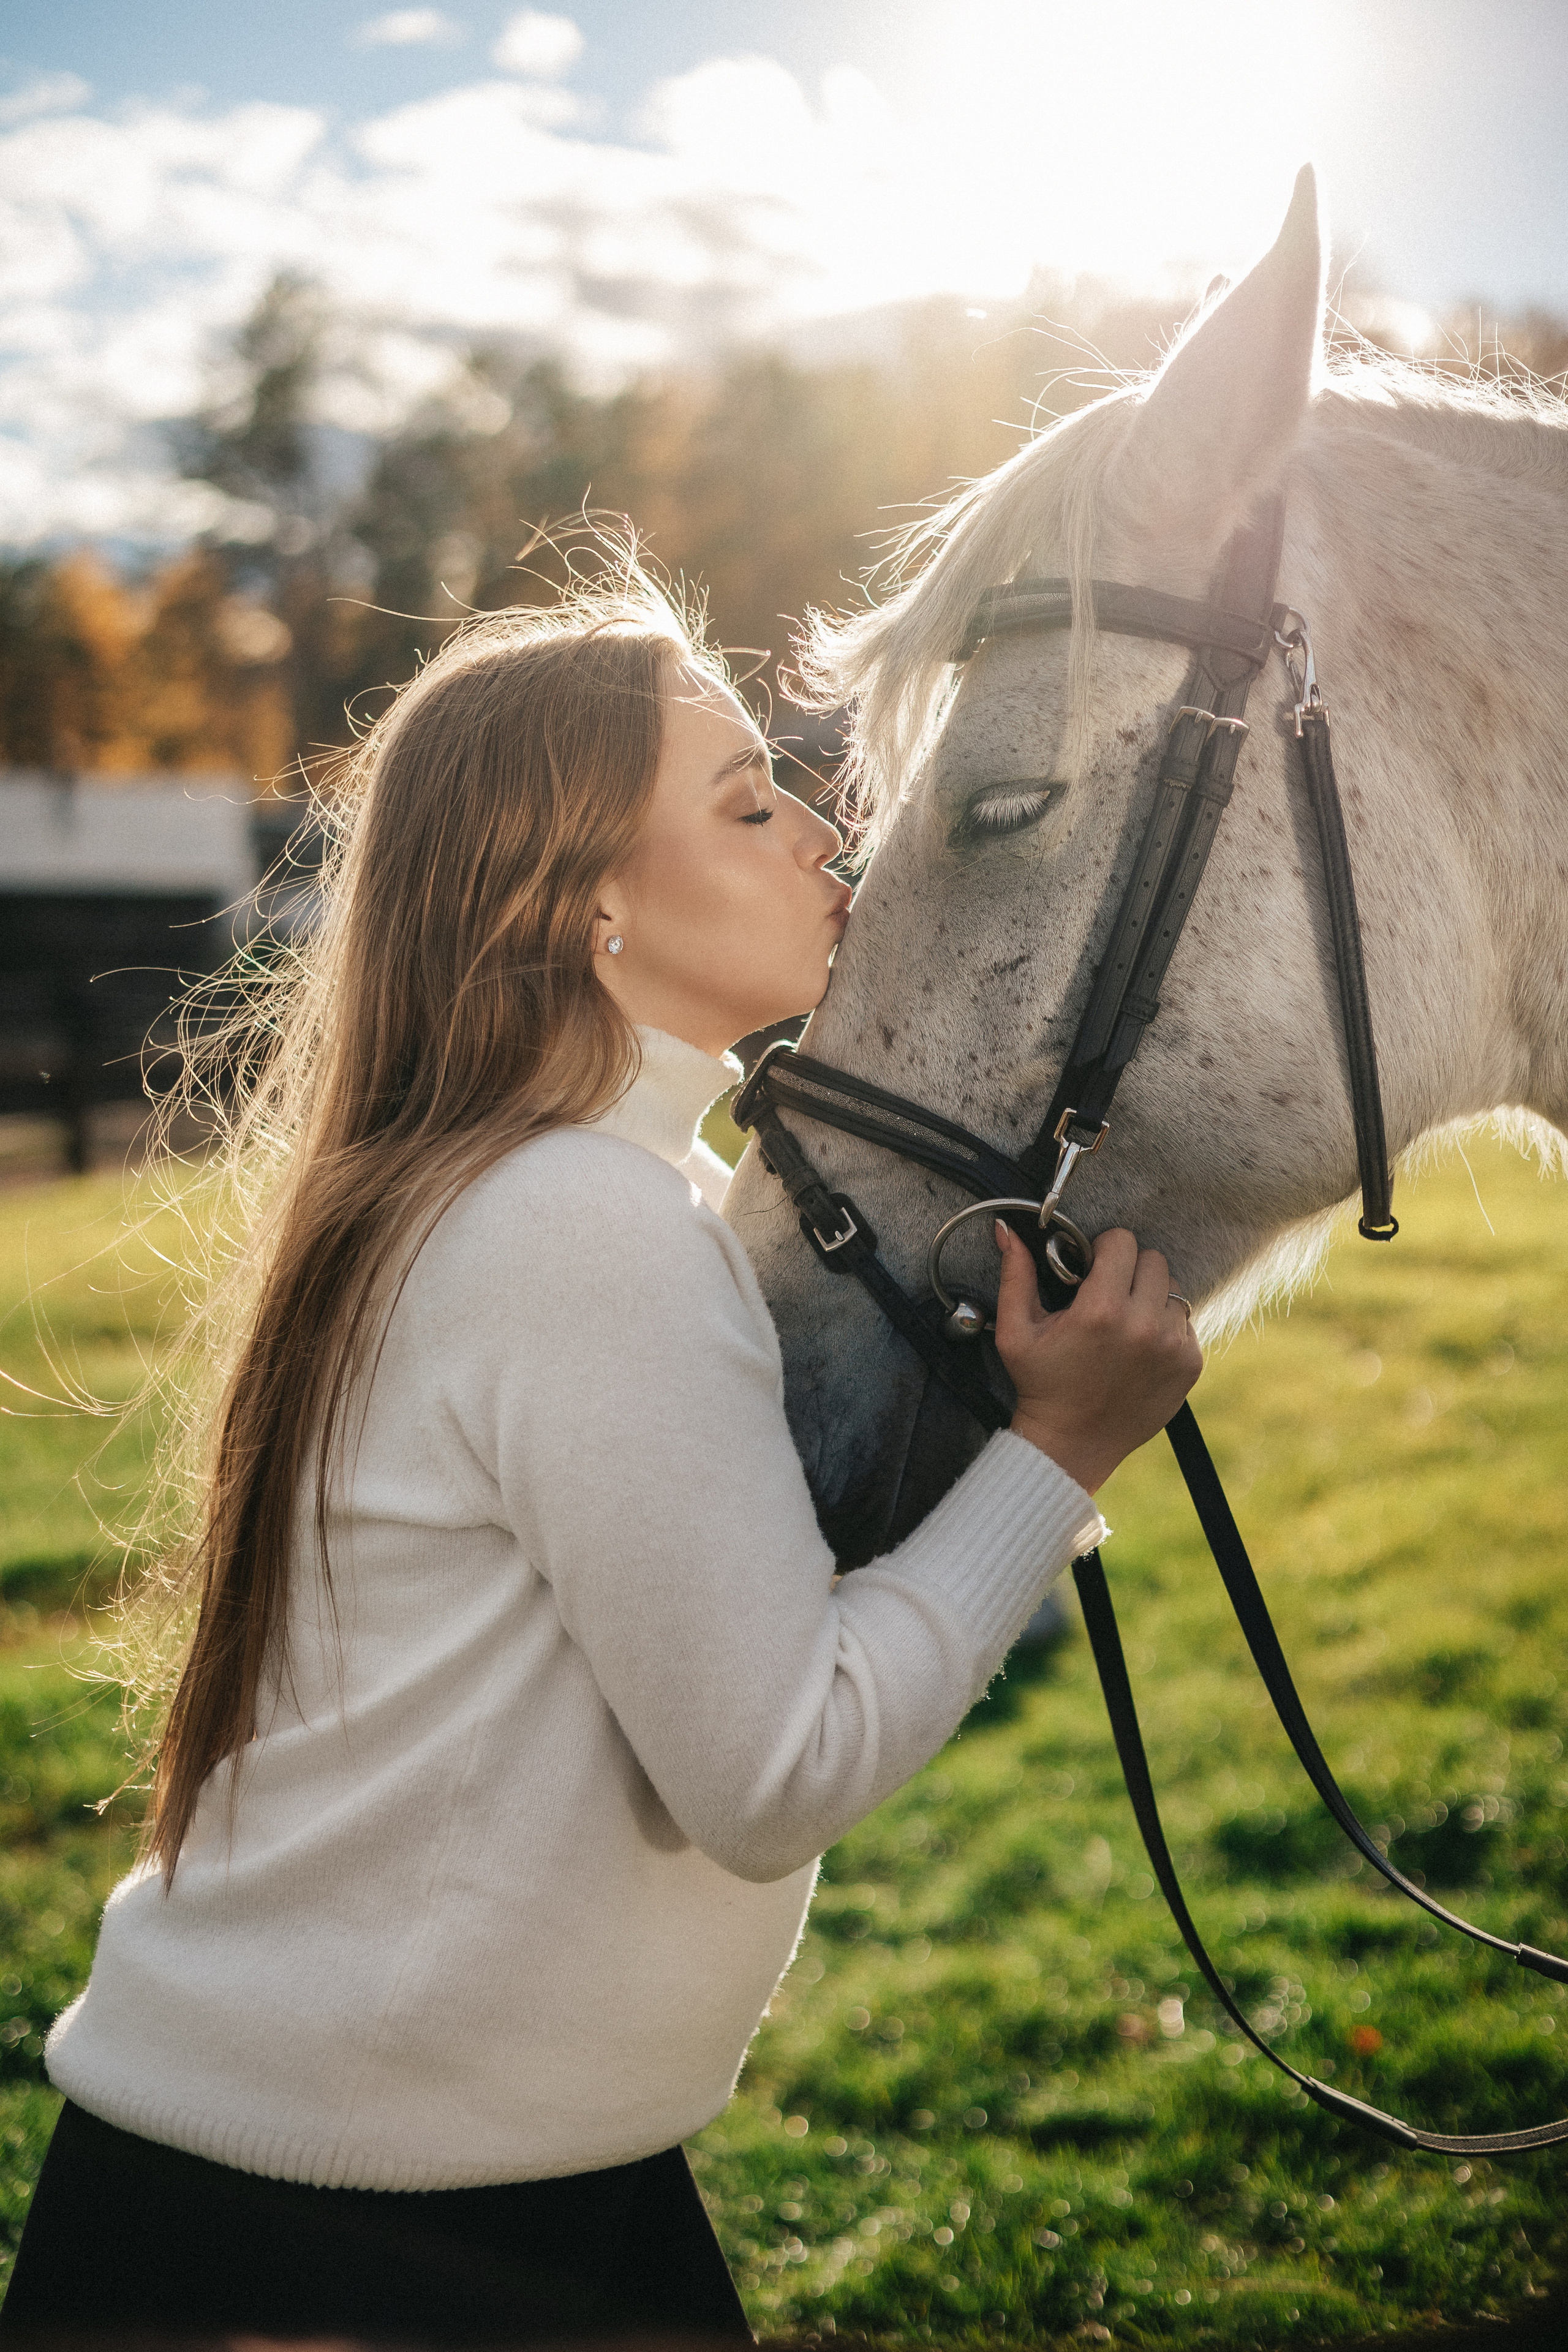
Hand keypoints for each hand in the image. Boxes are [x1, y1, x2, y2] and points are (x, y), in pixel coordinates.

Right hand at [993, 1223, 1201, 1493]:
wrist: (1073, 1444)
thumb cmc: (1041, 1385)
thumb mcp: (1015, 1331)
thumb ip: (1015, 1276)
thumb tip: (1007, 1230)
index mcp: (1101, 1310)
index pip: (1122, 1241)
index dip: (1103, 1249)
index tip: (1092, 1268)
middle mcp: (1144, 1326)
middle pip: (1154, 1260)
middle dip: (1129, 1269)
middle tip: (1108, 1294)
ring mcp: (1172, 1346)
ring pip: (1173, 1289)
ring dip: (1150, 1298)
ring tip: (1125, 1323)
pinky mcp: (1189, 1365)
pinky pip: (1185, 1322)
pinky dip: (1165, 1327)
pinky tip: (1139, 1347)